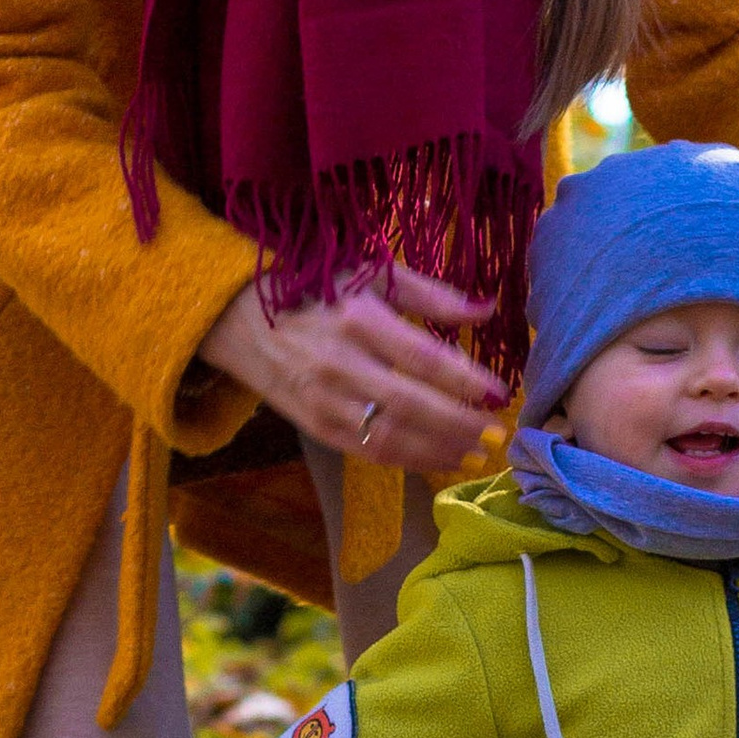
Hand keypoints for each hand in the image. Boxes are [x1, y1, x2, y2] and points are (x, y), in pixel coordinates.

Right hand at [202, 260, 512, 472]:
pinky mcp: (315, 427)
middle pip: (412, 405)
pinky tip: (440, 459)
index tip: (500, 393)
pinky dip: (408, 460)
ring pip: (391, 437)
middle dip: (461, 424)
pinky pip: (368, 452)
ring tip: (478, 453)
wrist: (238, 316)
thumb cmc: (315, 288)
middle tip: (499, 434)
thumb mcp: (371, 276)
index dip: (466, 380)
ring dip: (440, 450)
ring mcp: (325, 401)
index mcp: (359, 319)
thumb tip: (486, 310)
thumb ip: (431, 295)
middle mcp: (341, 363)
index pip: (424, 358)